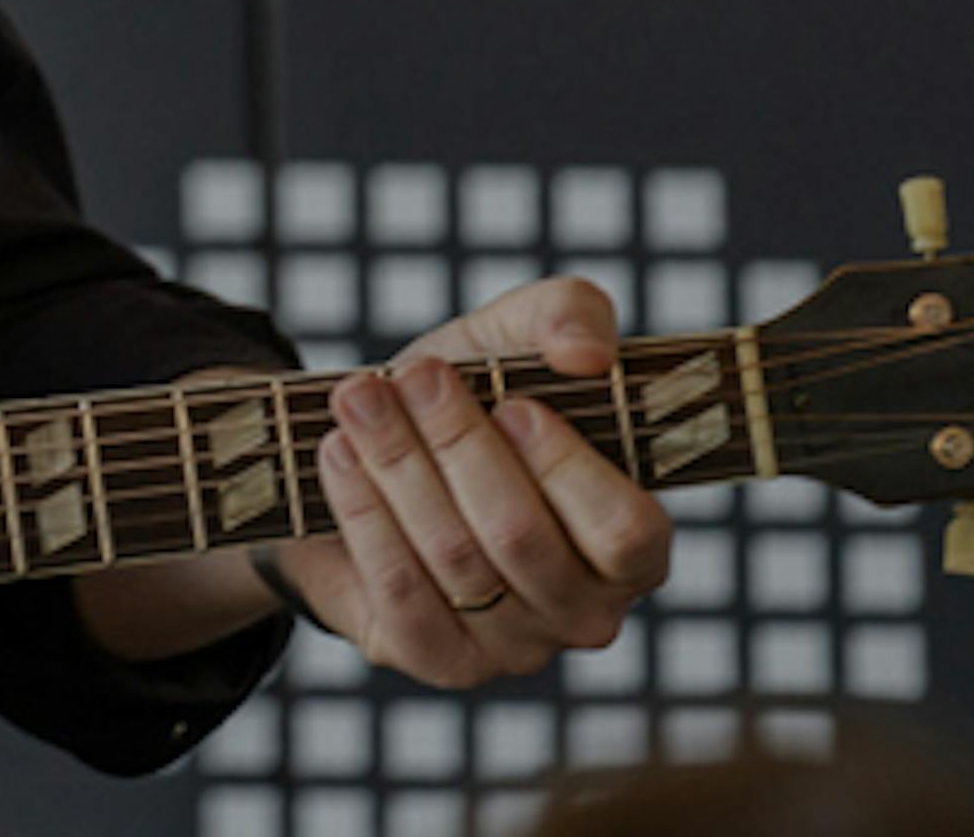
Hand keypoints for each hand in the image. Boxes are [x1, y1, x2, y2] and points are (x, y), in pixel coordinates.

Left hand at [261, 277, 670, 688]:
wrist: (377, 452)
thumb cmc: (472, 398)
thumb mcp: (515, 338)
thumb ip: (569, 315)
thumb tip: (587, 352)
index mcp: (634, 547)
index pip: (625, 533)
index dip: (567, 471)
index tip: (512, 404)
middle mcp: (585, 612)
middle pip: (520, 537)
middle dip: (457, 446)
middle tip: (414, 378)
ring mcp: (513, 648)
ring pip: (454, 558)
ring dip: (398, 466)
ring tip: (358, 400)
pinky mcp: (438, 659)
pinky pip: (400, 592)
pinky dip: (364, 515)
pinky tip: (339, 456)